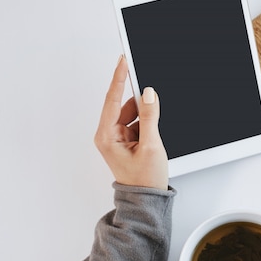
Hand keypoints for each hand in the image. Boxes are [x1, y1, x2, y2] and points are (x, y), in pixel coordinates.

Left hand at [94, 56, 168, 189]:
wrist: (146, 199)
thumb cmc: (144, 179)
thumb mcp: (151, 145)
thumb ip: (150, 117)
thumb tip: (149, 94)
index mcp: (107, 136)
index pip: (112, 100)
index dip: (119, 78)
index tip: (123, 61)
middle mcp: (108, 135)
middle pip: (123, 106)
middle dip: (141, 106)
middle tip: (153, 104)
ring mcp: (117, 138)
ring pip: (132, 114)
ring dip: (145, 119)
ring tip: (153, 138)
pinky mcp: (126, 140)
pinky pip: (137, 123)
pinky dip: (147, 125)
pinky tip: (152, 138)